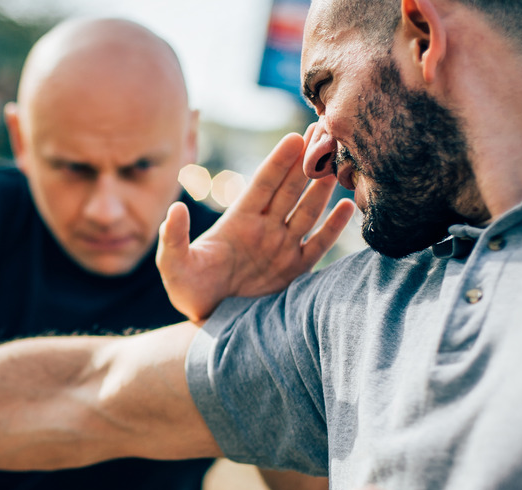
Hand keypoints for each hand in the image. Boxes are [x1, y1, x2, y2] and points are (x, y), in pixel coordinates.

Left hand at [157, 125, 355, 322]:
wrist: (209, 323)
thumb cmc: (187, 290)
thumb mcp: (173, 264)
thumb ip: (174, 237)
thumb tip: (175, 208)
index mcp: (238, 220)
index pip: (263, 183)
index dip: (279, 161)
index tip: (294, 137)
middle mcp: (264, 227)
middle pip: (290, 188)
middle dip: (307, 161)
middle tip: (326, 132)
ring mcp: (281, 246)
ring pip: (307, 210)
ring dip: (322, 187)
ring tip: (340, 162)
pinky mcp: (294, 270)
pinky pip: (318, 245)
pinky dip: (333, 227)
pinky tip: (348, 207)